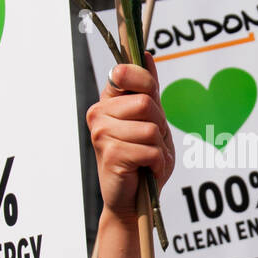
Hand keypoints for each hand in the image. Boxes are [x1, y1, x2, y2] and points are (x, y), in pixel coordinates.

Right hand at [86, 54, 174, 220]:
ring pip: (150, 128)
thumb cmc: (142, 161)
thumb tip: (148, 56)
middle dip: (158, 125)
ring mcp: (101, 134)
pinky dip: (157, 162)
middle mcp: (99, 114)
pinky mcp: (110, 155)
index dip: (145, 83)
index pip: (126, 73)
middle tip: (150, 142)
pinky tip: (146, 169)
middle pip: (145, 103)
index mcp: (107, 102)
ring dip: (159, 147)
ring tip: (147, 158)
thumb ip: (149, 90)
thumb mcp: (152, 120)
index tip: (150, 99)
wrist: (133, 201)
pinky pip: (149, 150)